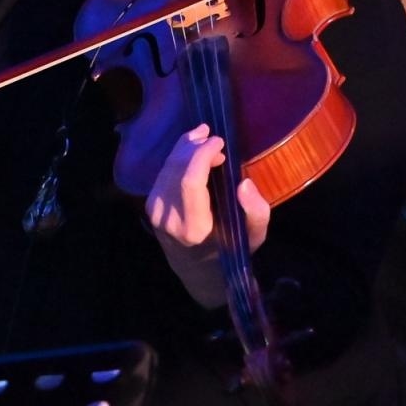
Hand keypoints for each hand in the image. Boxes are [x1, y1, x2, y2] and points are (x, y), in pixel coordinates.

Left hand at [143, 123, 268, 306]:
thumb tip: (244, 183)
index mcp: (192, 228)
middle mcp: (167, 219)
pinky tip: (191, 149)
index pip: (189, 181)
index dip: (201, 155)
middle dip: (193, 147)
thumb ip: (255, 212)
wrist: (196, 268)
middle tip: (212, 136)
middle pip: (175, 169)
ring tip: (203, 136)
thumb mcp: (253, 237)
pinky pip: (162, 174)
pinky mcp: (150, 205)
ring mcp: (154, 212)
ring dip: (183, 148)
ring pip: (166, 168)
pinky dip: (177, 158)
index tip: (219, 141)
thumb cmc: (230, 250)